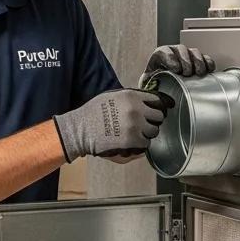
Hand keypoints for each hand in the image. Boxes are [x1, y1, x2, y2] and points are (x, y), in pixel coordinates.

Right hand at [53, 88, 174, 162]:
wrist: (81, 130)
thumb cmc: (93, 113)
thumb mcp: (112, 97)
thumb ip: (131, 98)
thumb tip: (147, 102)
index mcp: (132, 96)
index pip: (156, 100)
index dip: (156, 107)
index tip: (154, 111)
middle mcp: (136, 109)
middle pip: (158, 116)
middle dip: (152, 120)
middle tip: (143, 124)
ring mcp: (135, 125)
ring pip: (154, 131)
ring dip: (146, 133)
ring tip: (135, 134)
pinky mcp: (133, 140)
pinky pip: (146, 143)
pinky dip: (140, 144)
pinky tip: (131, 142)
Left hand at [139, 44, 214, 87]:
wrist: (164, 89)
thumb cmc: (156, 85)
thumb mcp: (150, 85)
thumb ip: (151, 86)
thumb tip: (155, 90)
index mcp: (159, 57)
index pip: (164, 51)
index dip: (170, 58)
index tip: (176, 69)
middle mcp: (173, 53)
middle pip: (181, 49)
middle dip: (186, 60)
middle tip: (187, 72)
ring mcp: (186, 56)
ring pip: (193, 51)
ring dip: (198, 61)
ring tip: (199, 73)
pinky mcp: (197, 61)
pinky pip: (205, 57)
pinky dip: (208, 63)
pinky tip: (209, 70)